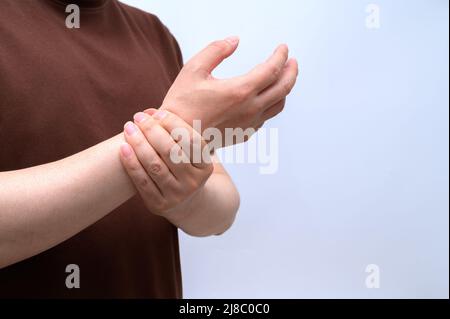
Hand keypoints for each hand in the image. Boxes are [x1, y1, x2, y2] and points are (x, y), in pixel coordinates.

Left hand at [119, 109, 213, 219]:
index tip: (158, 113)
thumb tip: (149, 113)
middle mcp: (194, 182)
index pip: (192, 141)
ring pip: (155, 165)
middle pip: (171, 151)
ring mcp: (177, 195)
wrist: (185, 204)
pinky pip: (142, 181)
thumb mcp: (190, 154)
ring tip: (129, 128)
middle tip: (138, 117)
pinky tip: (123, 148)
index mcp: (206, 167)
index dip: (174, 124)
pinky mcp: (159, 205)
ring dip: (139, 143)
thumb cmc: (183, 168)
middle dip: (152, 130)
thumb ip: (175, 134)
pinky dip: (131, 163)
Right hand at [161, 36, 298, 145]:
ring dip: (284, 89)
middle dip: (291, 71)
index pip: (272, 70)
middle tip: (291, 61)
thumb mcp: (193, 69)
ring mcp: (249, 123)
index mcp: (240, 91)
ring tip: (282, 79)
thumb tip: (234, 41)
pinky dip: (270, 104)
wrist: (176, 139)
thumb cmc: (182, 105)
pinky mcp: (245, 134)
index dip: (280, 56)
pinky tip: (264, 98)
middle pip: (283, 88)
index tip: (282, 48)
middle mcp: (250, 109)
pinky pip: (266, 117)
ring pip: (278, 105)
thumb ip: (216, 50)